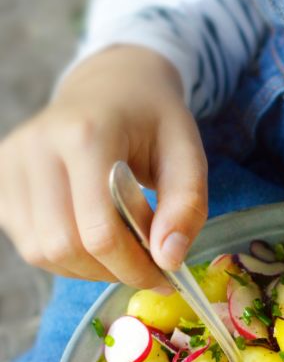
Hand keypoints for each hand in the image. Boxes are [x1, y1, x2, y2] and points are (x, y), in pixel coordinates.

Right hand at [0, 46, 207, 285]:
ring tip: (121, 250)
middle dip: (111, 270)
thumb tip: (169, 259)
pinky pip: (27, 243)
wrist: (112, 85)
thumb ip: (186, 206)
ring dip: (86, 268)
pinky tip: (92, 237)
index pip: (99, 229)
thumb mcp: (187, 154)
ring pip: (41, 251)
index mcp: (86, 135)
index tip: (164, 276)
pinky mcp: (1, 179)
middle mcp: (38, 147)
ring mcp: (11, 163)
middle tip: (145, 267)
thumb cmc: (153, 121)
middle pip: (65, 246)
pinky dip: (64, 256)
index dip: (134, 266)